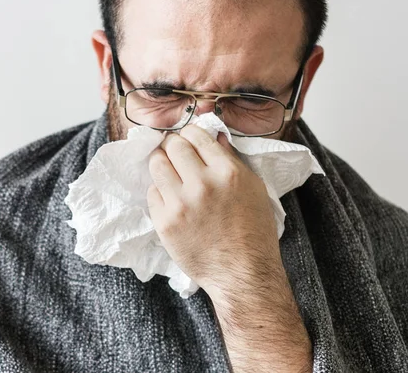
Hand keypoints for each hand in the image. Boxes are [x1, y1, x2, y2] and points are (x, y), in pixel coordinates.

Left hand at [147, 125, 281, 295]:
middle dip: (173, 145)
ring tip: (169, 171)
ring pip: (156, 164)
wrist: (242, 273)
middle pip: (173, 145)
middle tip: (176, 153)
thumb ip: (233, 160)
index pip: (196, 135)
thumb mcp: (255, 188)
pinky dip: (160, 191)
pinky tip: (172, 198)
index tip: (189, 139)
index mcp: (228, 172)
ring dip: (162, 163)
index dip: (190, 134)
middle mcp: (203, 184)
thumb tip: (215, 137)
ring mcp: (181, 204)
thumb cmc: (254, 231)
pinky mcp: (165, 222)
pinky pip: (152, 193)